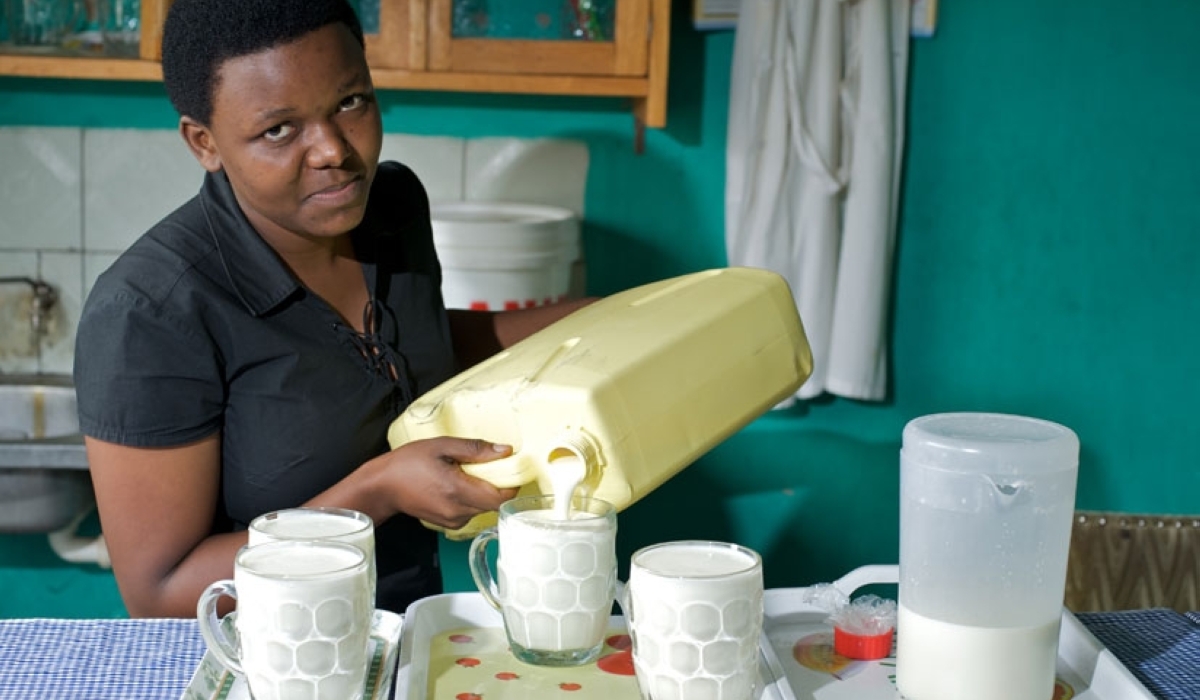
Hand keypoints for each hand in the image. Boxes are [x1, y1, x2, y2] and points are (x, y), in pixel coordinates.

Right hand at [378, 437, 519, 528]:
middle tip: (488, 466)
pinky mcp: (448, 524)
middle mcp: (457, 511)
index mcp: (457, 490)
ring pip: (483, 508)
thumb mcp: (442, 446)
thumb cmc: (407, 463)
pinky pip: (471, 512)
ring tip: (467, 474)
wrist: (382, 486)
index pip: (500, 498)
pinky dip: (471, 499)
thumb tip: (505, 451)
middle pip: (494, 504)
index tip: (511, 469)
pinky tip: (457, 485)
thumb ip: (475, 449)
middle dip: (497, 486)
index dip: (511, 485)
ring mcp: (453, 520)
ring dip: (483, 492)